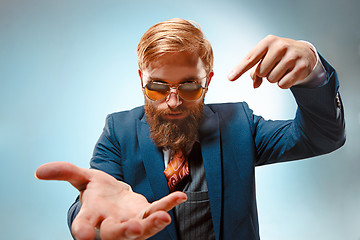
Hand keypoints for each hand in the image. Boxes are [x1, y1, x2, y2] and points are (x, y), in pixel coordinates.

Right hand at [35, 162, 186, 239]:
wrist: (114, 196)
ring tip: (163, 218)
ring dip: (151, 223)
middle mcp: (110, 224)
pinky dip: (168, 204)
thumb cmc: (97, 191)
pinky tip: (180, 196)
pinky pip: (157, 209)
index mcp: (91, 216)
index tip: (82, 237)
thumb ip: (64, 172)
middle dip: (124, 231)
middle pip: (115, 233)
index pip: (83, 227)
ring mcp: (130, 221)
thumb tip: (39, 171)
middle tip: (133, 228)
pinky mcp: (145, 213)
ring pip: (141, 227)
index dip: (82, 231)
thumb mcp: (81, 178)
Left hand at [228, 35, 316, 88]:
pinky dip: (284, 83)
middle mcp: (280, 46)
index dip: (239, 69)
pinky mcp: (300, 67)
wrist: (304, 53)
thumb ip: (255, 70)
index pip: (250, 58)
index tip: (230, 78)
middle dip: (265, 74)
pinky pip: (283, 85)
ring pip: (271, 79)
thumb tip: (255, 84)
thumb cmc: (280, 54)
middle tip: (274, 66)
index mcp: (268, 42)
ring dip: (275, 78)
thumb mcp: (266, 57)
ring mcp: (291, 56)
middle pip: (261, 72)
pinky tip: (289, 74)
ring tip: (282, 69)